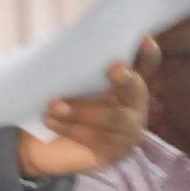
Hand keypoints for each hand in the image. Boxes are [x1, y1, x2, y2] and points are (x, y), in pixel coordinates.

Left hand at [17, 44, 156, 180]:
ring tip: (54, 105)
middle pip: (136, 90)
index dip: (147, 53)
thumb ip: (73, 61)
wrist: (42, 143)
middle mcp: (133, 104)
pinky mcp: (114, 153)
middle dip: (126, 79)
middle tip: (113, 68)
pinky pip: (97, 140)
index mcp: (126, 80)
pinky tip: (51, 121)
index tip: (144, 39)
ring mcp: (128, 131)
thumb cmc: (58, 101)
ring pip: (114, 119)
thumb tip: (70, 38)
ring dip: (84, 110)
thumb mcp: (63, 78)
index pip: (145, 64)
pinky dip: (72, 128)